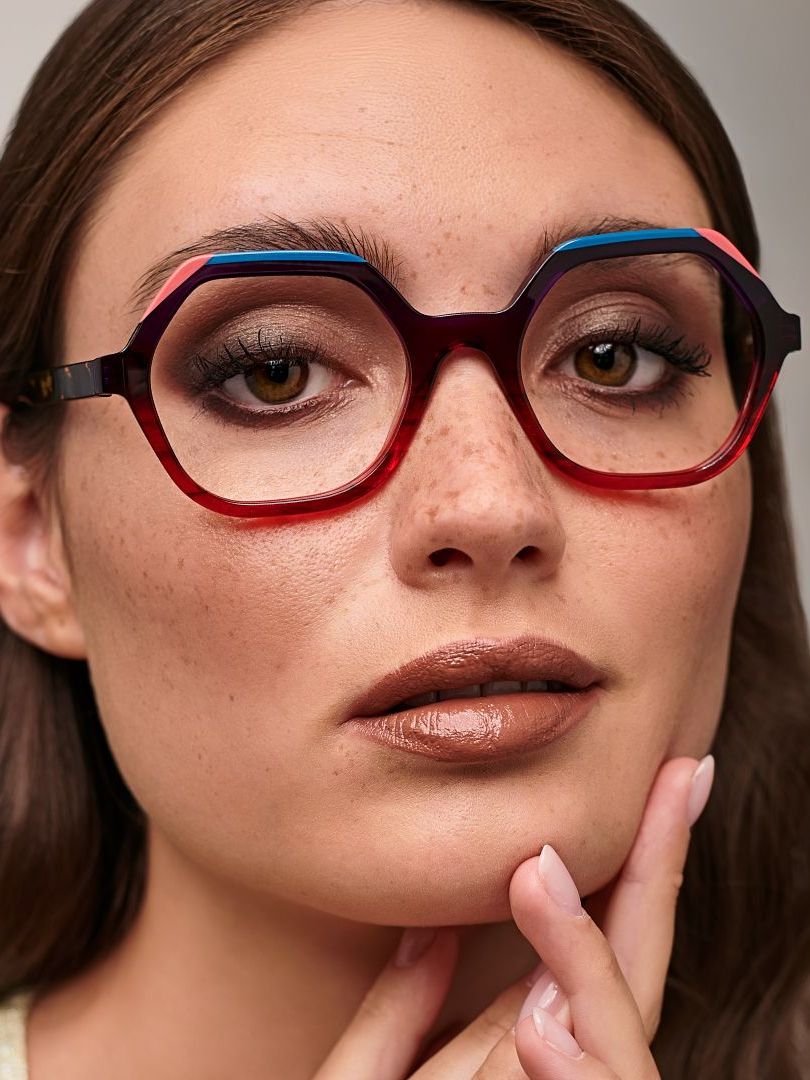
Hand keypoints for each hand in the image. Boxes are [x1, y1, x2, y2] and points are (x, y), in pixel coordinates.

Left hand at [312, 753, 714, 1078]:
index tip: (653, 781)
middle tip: (684, 774)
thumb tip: (433, 927)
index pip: (584, 946)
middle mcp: (549, 1077)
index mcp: (513, 1053)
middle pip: (624, 970)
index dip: (625, 864)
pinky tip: (540, 1021)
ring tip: (537, 873)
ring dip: (585, 960)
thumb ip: (397, 1016)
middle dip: (655, 872)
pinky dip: (584, 1069)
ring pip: (610, 1041)